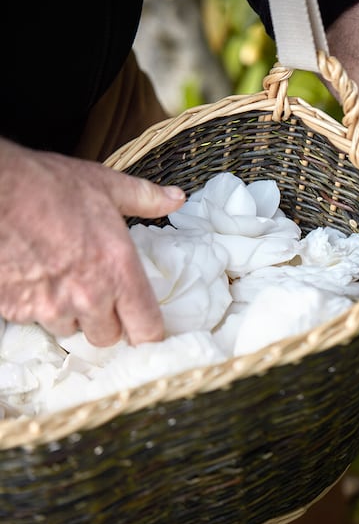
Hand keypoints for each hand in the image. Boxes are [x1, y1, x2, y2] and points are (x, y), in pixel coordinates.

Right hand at [0, 138, 184, 345]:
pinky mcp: (17, 309)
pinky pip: (35, 320)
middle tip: (96, 290)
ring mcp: (49, 306)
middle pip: (107, 337)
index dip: (147, 332)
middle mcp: (88, 296)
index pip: (146, 330)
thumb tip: (176, 198)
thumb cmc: (48, 185)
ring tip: (61, 276)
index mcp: (118, 270)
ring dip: (69, 312)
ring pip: (70, 329)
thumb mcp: (105, 186)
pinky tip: (34, 276)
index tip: (143, 326)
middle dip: (105, 320)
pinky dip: (37, 304)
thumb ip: (145, 198)